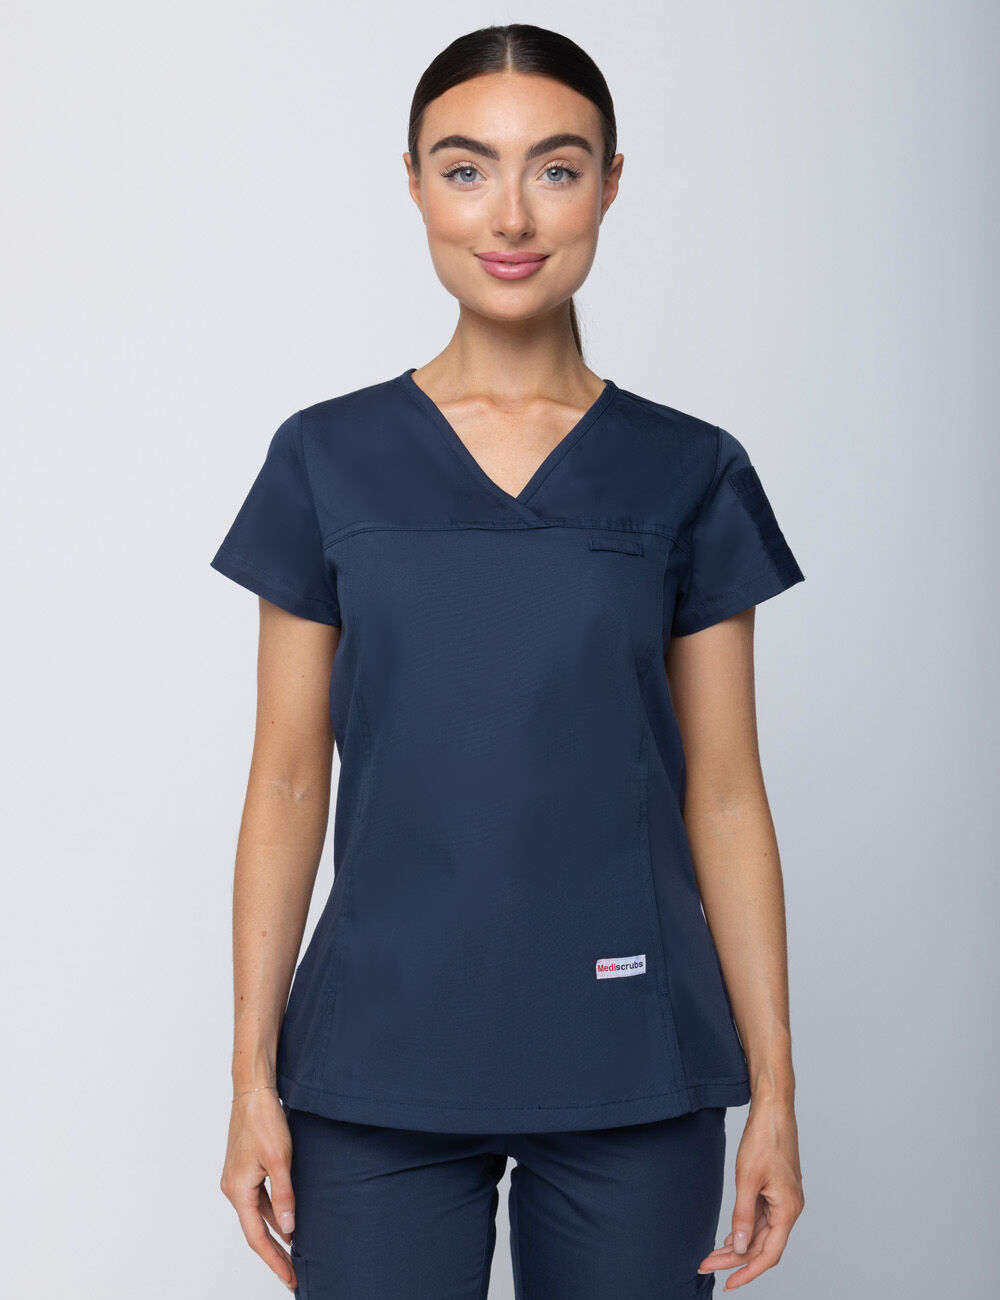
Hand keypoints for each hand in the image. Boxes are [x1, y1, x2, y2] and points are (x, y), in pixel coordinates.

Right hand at [220, 1086, 298, 1291]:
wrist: (253, 1091)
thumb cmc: (264, 1120)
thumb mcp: (280, 1160)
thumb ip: (285, 1196)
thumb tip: (289, 1229)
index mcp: (238, 1190)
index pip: (256, 1237)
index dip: (274, 1260)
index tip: (288, 1277)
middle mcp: (232, 1188)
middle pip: (255, 1230)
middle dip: (274, 1253)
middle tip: (293, 1273)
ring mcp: (237, 1178)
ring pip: (257, 1214)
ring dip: (274, 1233)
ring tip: (293, 1252)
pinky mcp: (244, 1169)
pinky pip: (258, 1199)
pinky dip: (273, 1212)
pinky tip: (287, 1220)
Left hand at [697, 1095, 803, 1289]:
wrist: (773, 1109)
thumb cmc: (764, 1139)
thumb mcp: (747, 1178)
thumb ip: (743, 1215)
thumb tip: (740, 1247)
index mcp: (788, 1210)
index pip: (768, 1254)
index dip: (748, 1272)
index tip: (727, 1284)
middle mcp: (789, 1209)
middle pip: (761, 1245)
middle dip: (734, 1258)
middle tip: (705, 1265)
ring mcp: (784, 1199)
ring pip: (760, 1232)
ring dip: (738, 1244)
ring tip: (712, 1254)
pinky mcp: (777, 1189)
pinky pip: (761, 1217)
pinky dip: (744, 1228)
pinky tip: (730, 1235)